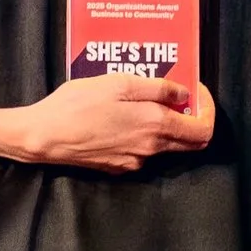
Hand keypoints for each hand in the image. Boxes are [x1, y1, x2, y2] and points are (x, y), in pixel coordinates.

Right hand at [17, 75, 213, 173]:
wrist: (44, 136)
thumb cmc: (78, 105)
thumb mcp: (119, 83)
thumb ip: (157, 89)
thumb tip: (184, 94)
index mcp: (155, 126)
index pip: (203, 131)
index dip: (207, 110)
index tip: (197, 93)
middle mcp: (150, 149)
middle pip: (189, 142)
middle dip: (191, 118)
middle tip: (176, 95)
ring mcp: (134, 161)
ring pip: (164, 145)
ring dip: (163, 123)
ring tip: (140, 99)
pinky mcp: (118, 167)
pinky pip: (141, 150)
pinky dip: (141, 134)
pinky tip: (120, 116)